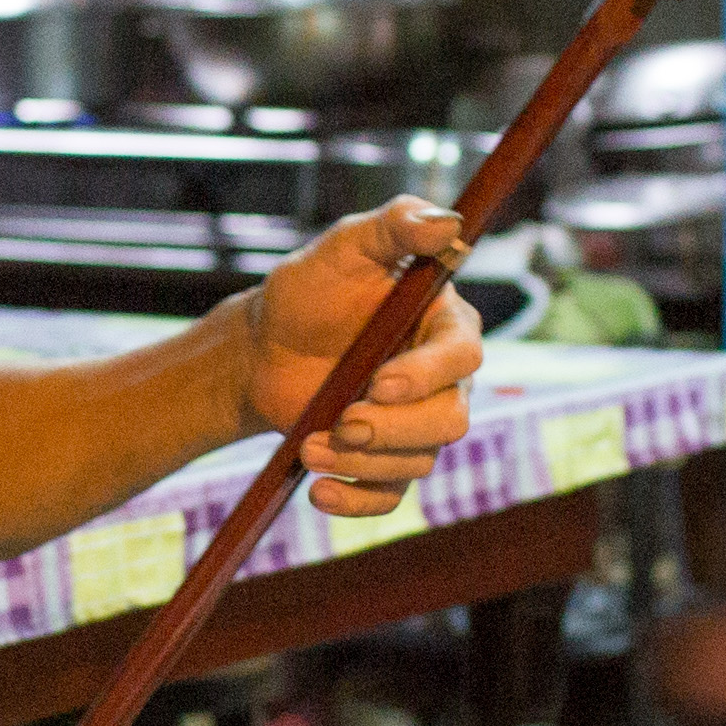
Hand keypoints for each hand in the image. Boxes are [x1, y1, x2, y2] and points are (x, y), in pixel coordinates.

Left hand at [244, 199, 481, 516]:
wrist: (263, 348)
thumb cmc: (309, 290)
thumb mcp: (345, 246)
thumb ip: (396, 226)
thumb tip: (448, 223)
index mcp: (444, 324)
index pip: (462, 356)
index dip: (427, 375)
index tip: (379, 383)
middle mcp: (442, 380)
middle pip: (450, 420)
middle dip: (393, 428)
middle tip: (341, 421)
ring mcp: (416, 425)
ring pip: (418, 461)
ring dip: (361, 460)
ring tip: (309, 444)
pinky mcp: (386, 461)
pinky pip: (389, 496)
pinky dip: (355, 501)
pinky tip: (319, 492)